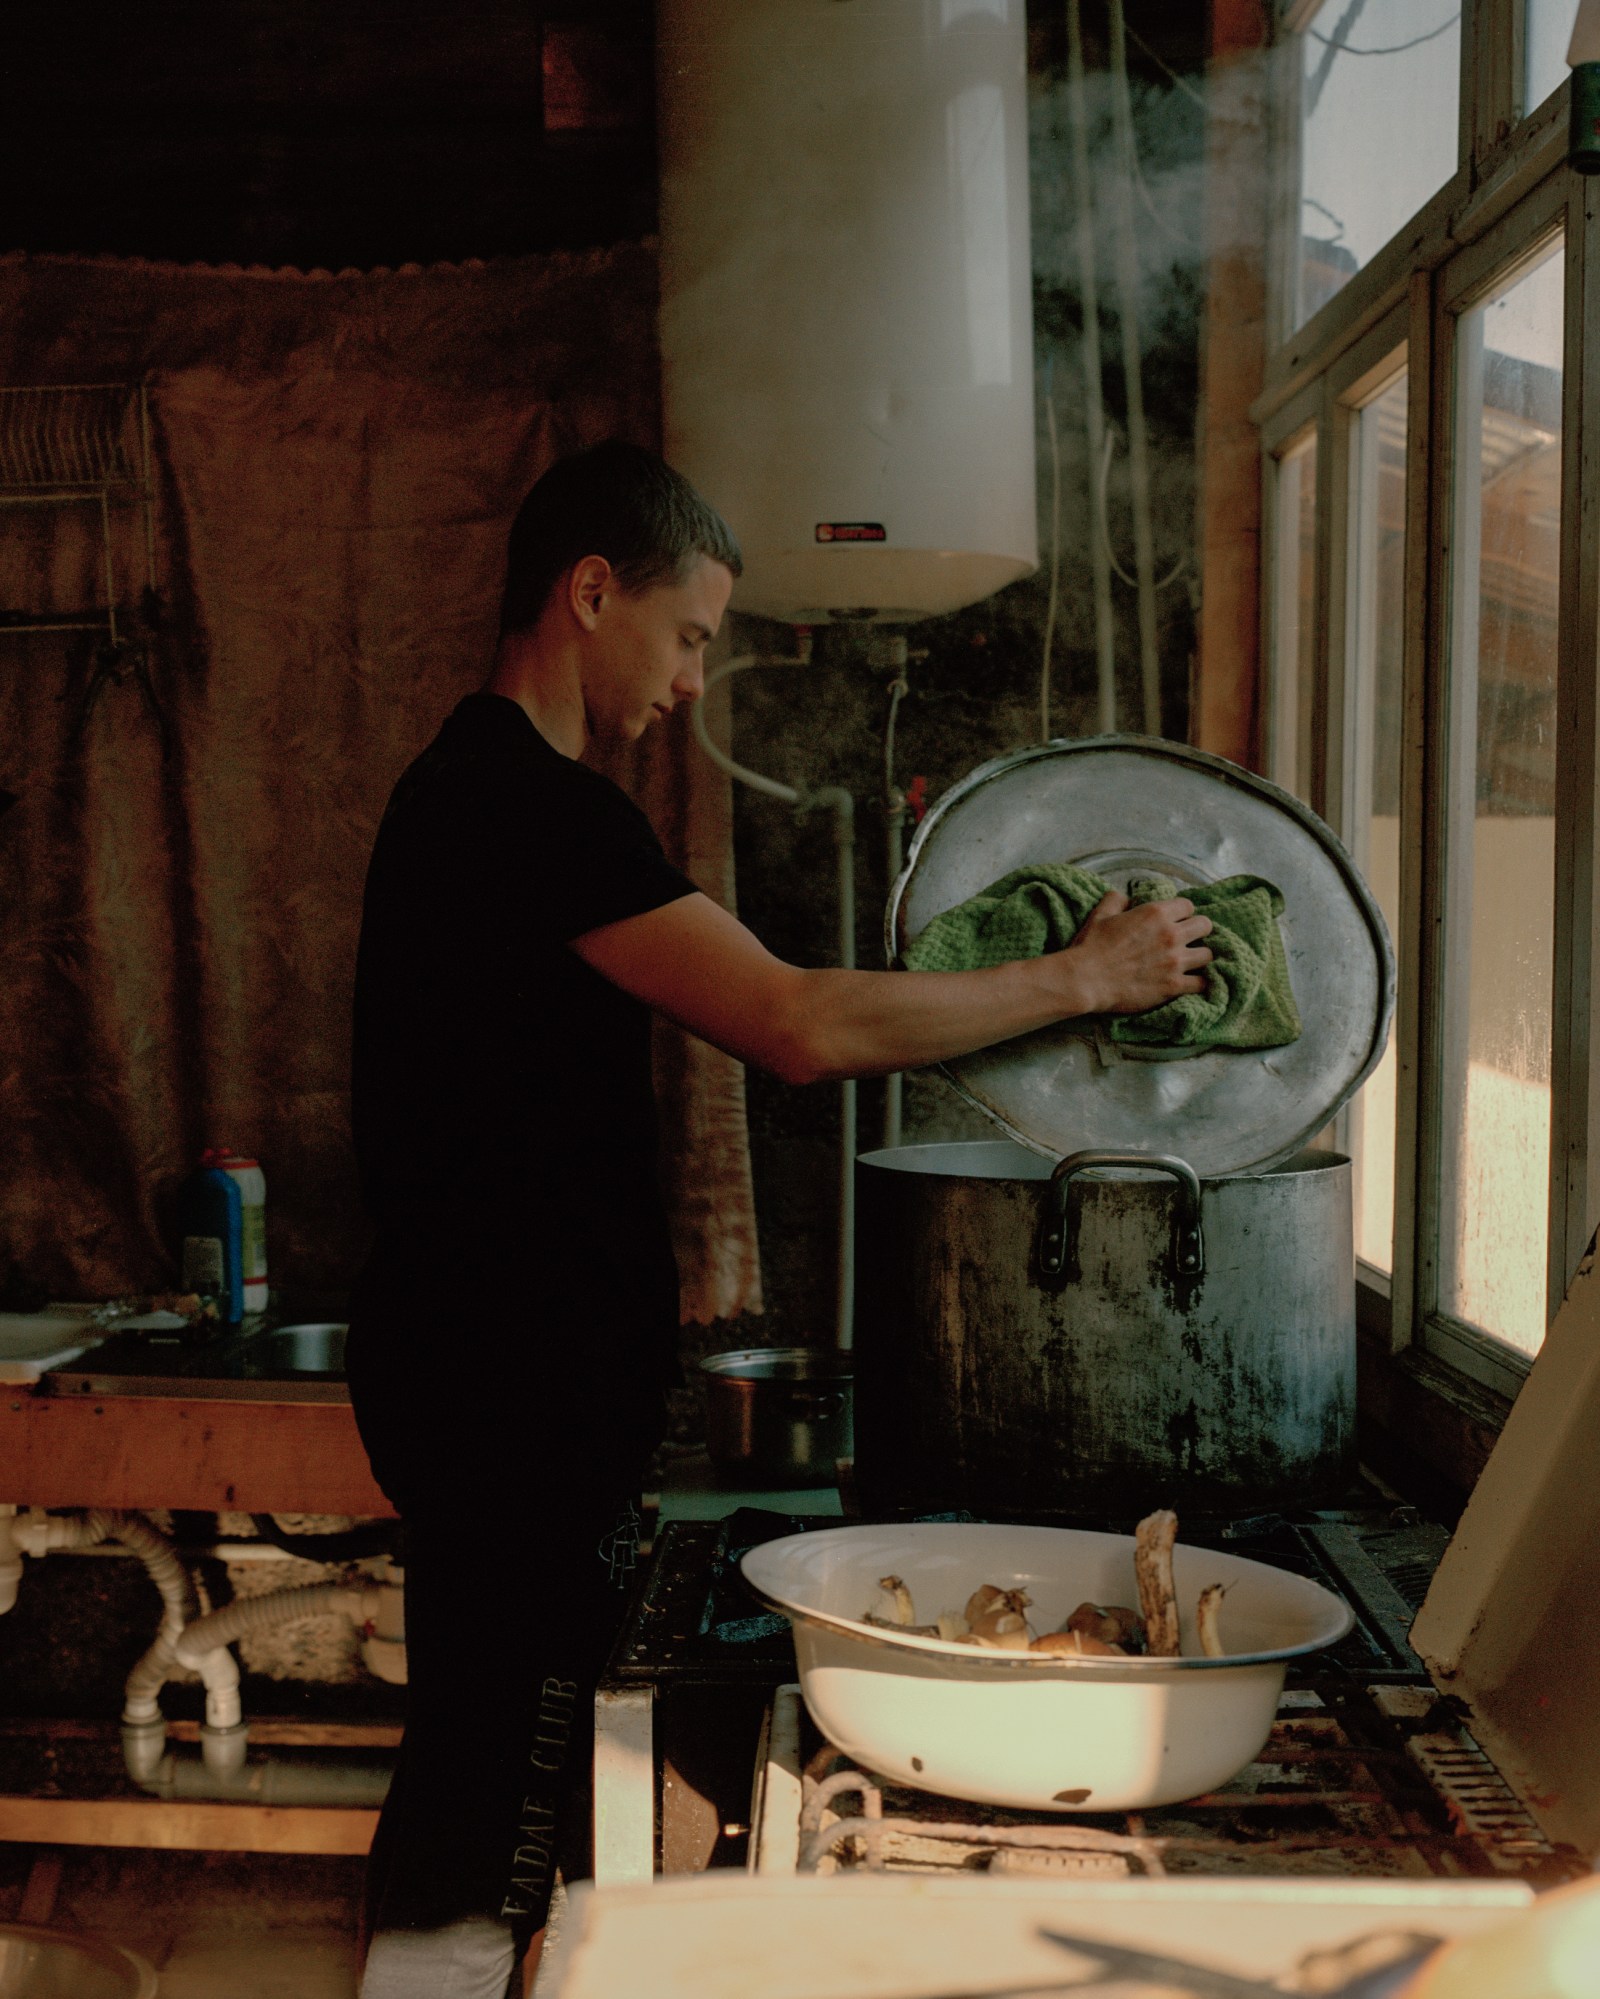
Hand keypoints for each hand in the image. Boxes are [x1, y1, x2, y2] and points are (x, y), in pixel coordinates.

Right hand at [1057, 889, 1213, 1016]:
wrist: (1085, 980)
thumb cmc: (1091, 947)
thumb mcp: (1100, 914)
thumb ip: (1116, 900)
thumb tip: (1124, 896)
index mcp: (1155, 913)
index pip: (1188, 906)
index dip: (1182, 913)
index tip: (1176, 922)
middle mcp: (1170, 934)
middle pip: (1205, 926)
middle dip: (1197, 931)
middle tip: (1187, 940)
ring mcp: (1175, 961)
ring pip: (1208, 954)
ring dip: (1199, 957)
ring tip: (1190, 963)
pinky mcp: (1173, 986)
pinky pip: (1202, 983)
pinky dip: (1199, 983)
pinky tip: (1191, 983)